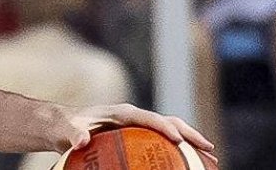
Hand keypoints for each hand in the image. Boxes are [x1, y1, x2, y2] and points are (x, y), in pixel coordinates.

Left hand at [55, 103, 215, 156]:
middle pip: (167, 121)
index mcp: (121, 112)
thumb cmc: (67, 127)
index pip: (147, 117)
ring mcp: (138, 126)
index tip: (176, 139)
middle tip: (208, 148)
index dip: (163, 126)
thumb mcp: (68, 131)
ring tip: (210, 157)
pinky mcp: (138, 136)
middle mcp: (134, 117)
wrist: (65, 125)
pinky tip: (189, 163)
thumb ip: (74, 134)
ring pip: (170, 131)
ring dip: (190, 142)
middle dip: (188, 133)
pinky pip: (162, 142)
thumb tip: (82, 141)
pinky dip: (178, 150)